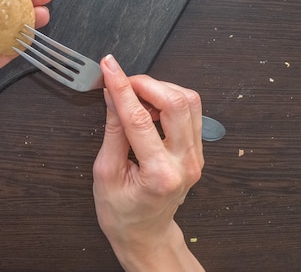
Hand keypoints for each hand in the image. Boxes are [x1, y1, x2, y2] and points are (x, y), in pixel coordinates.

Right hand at [92, 55, 204, 271]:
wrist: (145, 235)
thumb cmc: (122, 214)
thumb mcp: (105, 173)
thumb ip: (112, 130)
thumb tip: (112, 94)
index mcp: (159, 174)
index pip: (139, 118)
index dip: (121, 86)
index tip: (109, 67)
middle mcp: (185, 163)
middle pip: (176, 103)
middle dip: (146, 83)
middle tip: (122, 81)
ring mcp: (196, 157)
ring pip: (189, 101)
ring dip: (160, 88)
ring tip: (136, 95)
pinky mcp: (197, 150)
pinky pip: (191, 111)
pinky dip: (169, 99)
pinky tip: (150, 106)